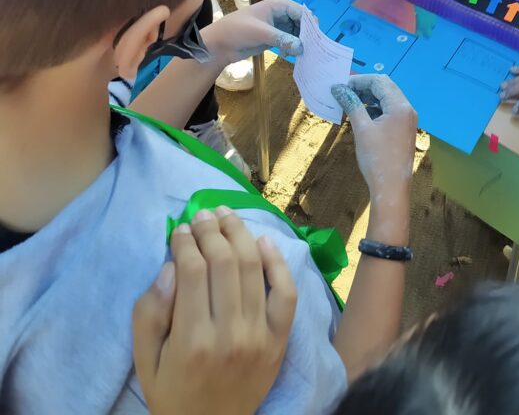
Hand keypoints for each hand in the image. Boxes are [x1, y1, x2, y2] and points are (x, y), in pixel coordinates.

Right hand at [133, 210, 296, 414]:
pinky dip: (277, 263)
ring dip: (239, 234)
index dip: (186, 241)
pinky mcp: (280, 340)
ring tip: (226, 215)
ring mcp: (260, 336)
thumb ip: (149, 313)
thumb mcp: (144, 360)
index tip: (180, 228)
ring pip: (254, 269)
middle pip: (225, 262)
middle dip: (211, 230)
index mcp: (191, 340)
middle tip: (202, 214)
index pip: (193, 271)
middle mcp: (230, 334)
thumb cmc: (172, 392)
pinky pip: (285, 293)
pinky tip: (263, 241)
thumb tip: (170, 266)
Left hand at [203, 0, 302, 65]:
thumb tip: (302, 48)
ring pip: (297, 33)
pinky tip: (291, 55)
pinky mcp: (274, 37)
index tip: (316, 40)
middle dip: (306, 35)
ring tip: (301, 54)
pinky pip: (289, 41)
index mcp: (278, 5)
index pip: (301, 12)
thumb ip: (283, 39)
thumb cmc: (238, 31)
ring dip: (299, 43)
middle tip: (310, 50)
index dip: (310, 24)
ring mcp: (278, 26)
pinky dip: (292, 47)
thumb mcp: (261, 33)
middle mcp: (281, 14)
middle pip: (301, 23)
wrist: (220, 44)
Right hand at [331, 74, 416, 196]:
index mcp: (400, 106)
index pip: (380, 82)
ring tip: (350, 102)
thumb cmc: (376, 157)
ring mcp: (407, 120)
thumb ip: (352, 104)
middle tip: (344, 92)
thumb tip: (338, 88)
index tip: (341, 85)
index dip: (360, 80)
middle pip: (386, 88)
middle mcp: (407, 109)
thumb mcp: (362, 129)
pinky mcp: (404, 130)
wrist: (391, 189)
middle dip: (365, 87)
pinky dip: (375, 109)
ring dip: (370, 98)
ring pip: (387, 99)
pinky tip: (361, 114)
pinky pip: (389, 111)